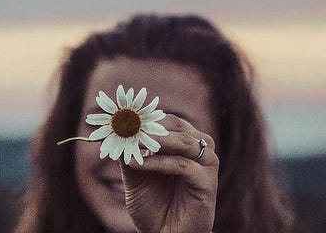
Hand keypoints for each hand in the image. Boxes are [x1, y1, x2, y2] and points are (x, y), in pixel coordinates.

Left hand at [121, 115, 218, 232]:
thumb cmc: (154, 208)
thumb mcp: (135, 177)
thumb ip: (130, 154)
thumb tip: (117, 132)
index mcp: (186, 145)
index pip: (170, 121)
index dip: (147, 117)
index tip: (123, 118)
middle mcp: (200, 151)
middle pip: (178, 126)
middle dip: (151, 126)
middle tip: (127, 127)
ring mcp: (206, 166)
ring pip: (184, 142)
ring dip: (157, 141)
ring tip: (133, 144)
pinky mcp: (207, 184)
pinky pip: (183, 166)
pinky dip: (159, 163)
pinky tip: (140, 164)